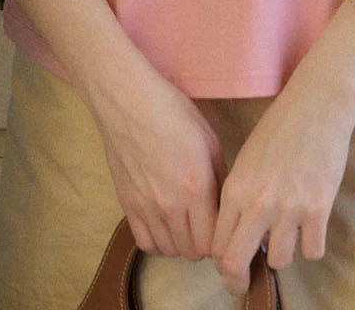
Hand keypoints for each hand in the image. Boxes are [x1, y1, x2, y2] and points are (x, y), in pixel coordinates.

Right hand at [87, 56, 228, 261]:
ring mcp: (146, 208)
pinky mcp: (127, 206)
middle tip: (205, 223)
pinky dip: (158, 241)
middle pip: (193, 251)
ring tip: (186, 223)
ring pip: (170, 251)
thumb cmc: (173, 114)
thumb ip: (221, 179)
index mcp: (197, 187)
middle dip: (204, 242)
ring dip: (182, 242)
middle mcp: (171, 204)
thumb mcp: (210, 141)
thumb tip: (226, 207)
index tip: (223, 224)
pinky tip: (164, 224)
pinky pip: (146, 243)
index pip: (214, 240)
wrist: (129, 103)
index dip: (222, 236)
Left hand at [209, 76, 354, 296]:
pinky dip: (312, 244)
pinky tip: (311, 227)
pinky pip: (312, 251)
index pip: (217, 245)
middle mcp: (258, 203)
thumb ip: (238, 197)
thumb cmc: (279, 127)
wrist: (316, 105)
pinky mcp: (318, 209)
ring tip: (287, 235)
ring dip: (282, 253)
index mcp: (235, 189)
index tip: (230, 267)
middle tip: (244, 283)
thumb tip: (239, 233)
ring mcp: (289, 208)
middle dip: (238, 280)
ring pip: (279, 261)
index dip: (221, 263)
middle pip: (236, 264)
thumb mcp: (246, 159)